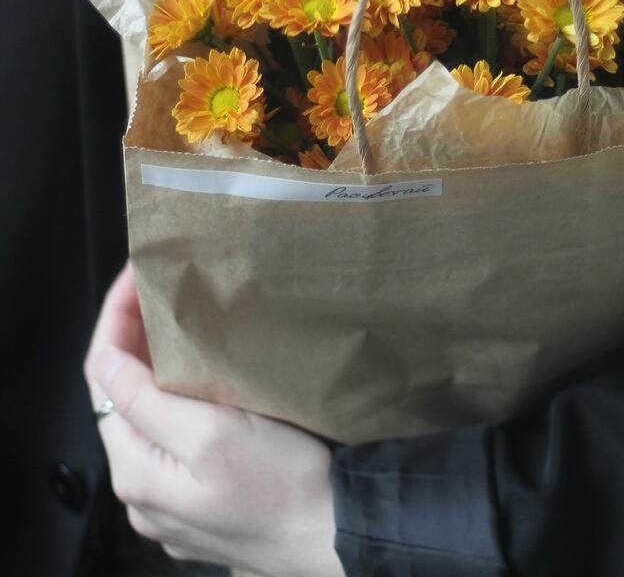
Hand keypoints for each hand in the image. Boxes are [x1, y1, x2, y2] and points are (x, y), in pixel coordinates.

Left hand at [84, 262, 342, 576]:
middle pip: (124, 394)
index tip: (138, 273)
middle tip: (164, 287)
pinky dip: (185, 397)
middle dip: (137, 337)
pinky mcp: (207, 499)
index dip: (116, 318)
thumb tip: (104, 362)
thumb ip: (148, 401)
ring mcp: (175, 499)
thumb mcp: (213, 434)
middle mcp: (145, 490)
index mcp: (136, 470)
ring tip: (186, 320)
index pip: (103, 374)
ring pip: (153, 415)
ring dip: (161, 367)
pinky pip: (180, 437)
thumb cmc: (284, 486)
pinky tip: (212, 378)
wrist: (337, 533)